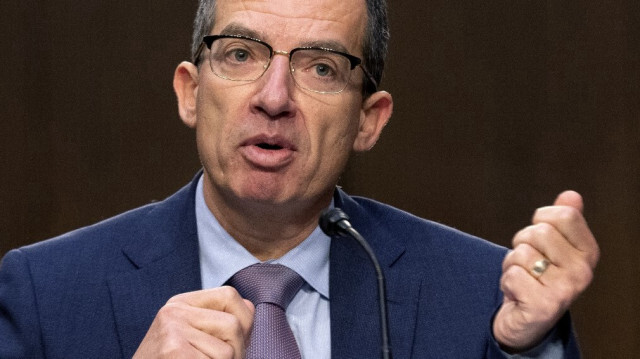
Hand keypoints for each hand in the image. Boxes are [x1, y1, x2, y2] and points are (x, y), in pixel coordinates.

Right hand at [133, 286, 254, 358]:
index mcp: (180, 304)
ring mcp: (172, 330)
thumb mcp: (190, 337)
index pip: (229, 295)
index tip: (239, 340)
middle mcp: (174, 311)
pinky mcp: (173, 349)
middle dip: (238, 350)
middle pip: (233, 324)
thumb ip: (217, 321)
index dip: (245, 318)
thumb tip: (250, 307)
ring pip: (227, 351)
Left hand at [493, 190, 599, 351]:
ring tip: (523, 278)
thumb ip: (563, 221)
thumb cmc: (537, 279)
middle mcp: (582, 272)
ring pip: (522, 253)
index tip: (540, 238)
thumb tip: (571, 195)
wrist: (526, 321)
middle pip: (538, 232)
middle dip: (523, 243)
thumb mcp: (552, 247)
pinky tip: (517, 293)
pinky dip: (506, 281)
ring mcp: (565, 290)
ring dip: (512, 264)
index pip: (563, 214)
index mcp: (588, 253)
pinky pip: (512, 274)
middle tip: (529, 263)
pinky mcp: (543, 306)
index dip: (541, 219)